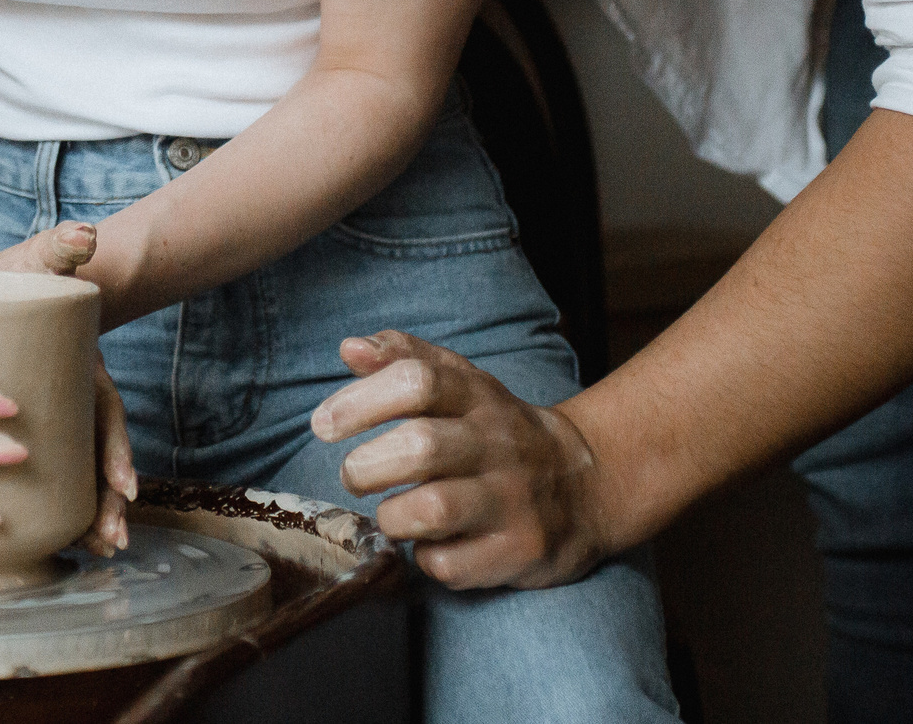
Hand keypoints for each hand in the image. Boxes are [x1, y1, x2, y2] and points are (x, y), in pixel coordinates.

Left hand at [0, 222, 137, 553]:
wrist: (19, 281)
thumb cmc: (28, 273)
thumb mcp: (43, 256)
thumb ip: (63, 244)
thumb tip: (84, 235)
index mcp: (78, 366)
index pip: (103, 412)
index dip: (115, 449)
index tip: (124, 483)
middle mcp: (73, 397)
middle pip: (99, 454)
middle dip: (111, 498)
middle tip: (113, 539)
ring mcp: (56, 413)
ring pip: (81, 469)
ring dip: (93, 511)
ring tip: (100, 550)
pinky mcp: (32, 424)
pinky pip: (53, 469)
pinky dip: (64, 504)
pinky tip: (67, 539)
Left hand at [312, 330, 614, 588]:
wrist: (589, 484)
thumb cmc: (497, 431)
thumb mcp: (462, 383)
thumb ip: (403, 359)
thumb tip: (349, 348)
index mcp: (477, 396)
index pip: (418, 381)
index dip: (360, 401)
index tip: (324, 424)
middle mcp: (498, 444)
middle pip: (420, 446)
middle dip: (365, 467)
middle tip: (353, 475)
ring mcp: (513, 500)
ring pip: (433, 510)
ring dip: (391, 516)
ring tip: (390, 513)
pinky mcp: (521, 551)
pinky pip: (451, 564)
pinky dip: (425, 558)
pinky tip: (430, 544)